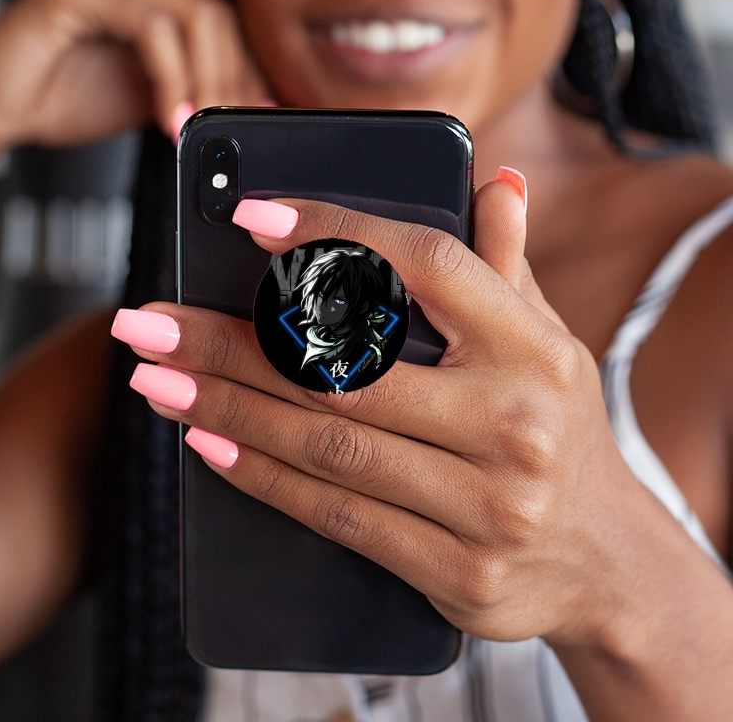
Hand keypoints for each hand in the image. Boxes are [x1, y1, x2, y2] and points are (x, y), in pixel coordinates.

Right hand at [0, 0, 268, 155]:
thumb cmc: (64, 95)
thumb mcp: (153, 96)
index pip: (222, 20)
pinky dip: (171, 79)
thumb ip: (196, 89)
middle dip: (231, 83)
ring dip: (206, 83)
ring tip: (196, 128)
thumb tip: (249, 105)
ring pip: (193, 18)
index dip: (246, 72)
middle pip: (216, 17)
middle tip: (226, 129)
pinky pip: (152, 28)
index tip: (255, 117)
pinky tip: (169, 117)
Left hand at [116, 177, 652, 652]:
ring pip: (328, 445)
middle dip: (232, 341)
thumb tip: (493, 182)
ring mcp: (490, 505)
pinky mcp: (459, 573)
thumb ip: (505, 266)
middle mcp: (516, 422)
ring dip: (226, 406)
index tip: (250, 217)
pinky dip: (263, 476)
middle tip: (148, 318)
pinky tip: (207, 441)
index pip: (425, 266)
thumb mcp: (547, 341)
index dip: (334, 236)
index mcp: (536, 348)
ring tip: (154, 376)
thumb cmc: (557, 428)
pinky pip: (338, 517)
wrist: (606, 558)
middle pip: (346, 368)